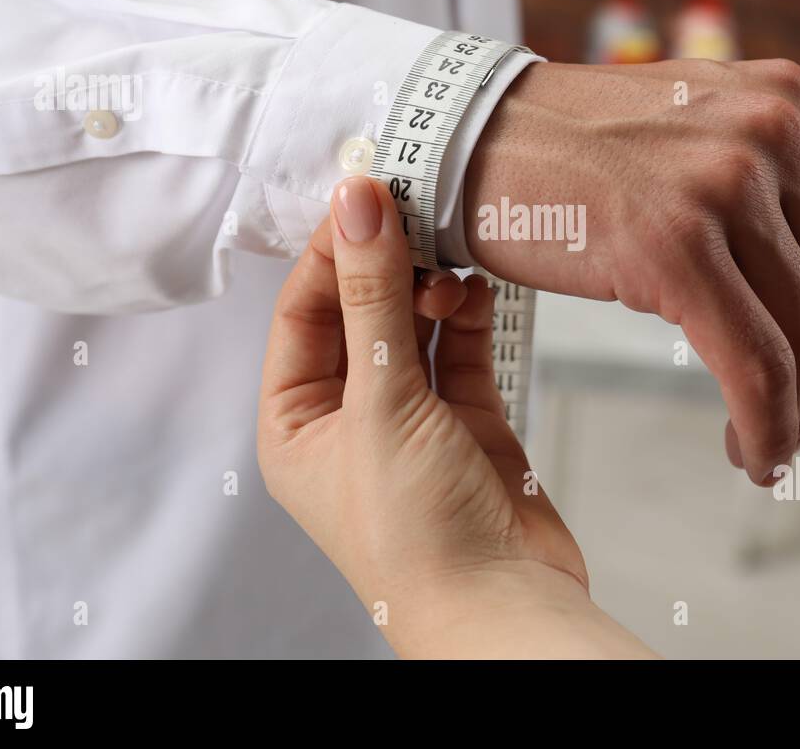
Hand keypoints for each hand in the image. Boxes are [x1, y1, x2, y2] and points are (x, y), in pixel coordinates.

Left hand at [257, 176, 652, 657]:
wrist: (503, 607)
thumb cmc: (417, 533)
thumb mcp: (380, 403)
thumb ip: (372, 297)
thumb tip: (358, 203)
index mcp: (296, 422)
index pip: (302, 311)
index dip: (330, 251)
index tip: (366, 193)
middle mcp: (347, 416)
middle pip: (358, 310)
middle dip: (384, 261)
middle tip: (417, 208)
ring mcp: (411, 417)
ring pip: (411, 324)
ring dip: (429, 285)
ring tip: (451, 258)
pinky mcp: (468, 420)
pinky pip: (459, 348)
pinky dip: (468, 314)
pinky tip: (476, 287)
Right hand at [465, 59, 799, 484]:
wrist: (467, 139)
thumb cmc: (568, 152)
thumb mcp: (693, 133)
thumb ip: (764, 181)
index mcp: (787, 101)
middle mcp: (770, 131)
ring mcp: (723, 186)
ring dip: (795, 413)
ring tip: (766, 444)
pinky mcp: (674, 246)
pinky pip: (752, 364)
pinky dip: (764, 424)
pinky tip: (749, 450)